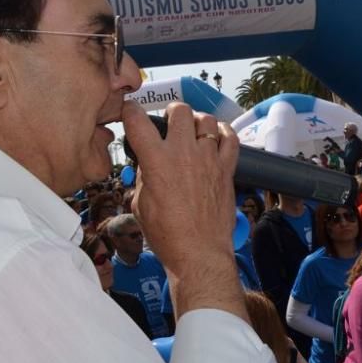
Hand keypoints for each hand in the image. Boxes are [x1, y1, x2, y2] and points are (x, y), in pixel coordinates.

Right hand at [122, 100, 242, 321]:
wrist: (198, 252)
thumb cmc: (166, 234)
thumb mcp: (140, 204)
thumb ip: (144, 177)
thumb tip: (148, 165)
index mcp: (156, 160)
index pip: (138, 121)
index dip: (130, 110)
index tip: (130, 111)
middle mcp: (183, 153)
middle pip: (180, 110)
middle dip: (171, 111)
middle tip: (169, 121)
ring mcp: (208, 159)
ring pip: (207, 120)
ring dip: (197, 121)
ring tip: (193, 130)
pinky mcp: (226, 168)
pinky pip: (231, 138)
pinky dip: (223, 133)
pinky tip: (217, 136)